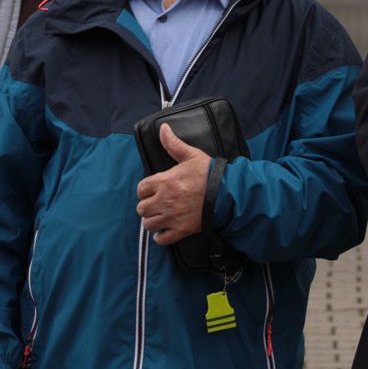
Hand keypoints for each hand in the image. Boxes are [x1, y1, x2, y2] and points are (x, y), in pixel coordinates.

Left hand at [136, 123, 209, 244]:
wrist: (226, 194)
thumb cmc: (210, 174)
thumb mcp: (191, 155)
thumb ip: (174, 144)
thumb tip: (163, 129)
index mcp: (164, 181)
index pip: (141, 189)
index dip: (146, 190)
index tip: (152, 190)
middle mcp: (164, 200)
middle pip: (142, 208)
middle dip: (147, 206)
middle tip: (156, 204)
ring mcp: (171, 217)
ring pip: (148, 224)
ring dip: (152, 221)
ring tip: (159, 217)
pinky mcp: (180, 230)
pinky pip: (161, 239)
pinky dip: (161, 236)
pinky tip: (165, 231)